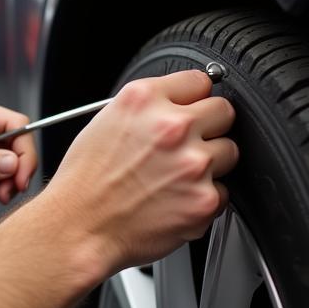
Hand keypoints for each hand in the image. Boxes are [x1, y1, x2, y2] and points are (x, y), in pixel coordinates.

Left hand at [0, 93, 37, 217]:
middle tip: (7, 192)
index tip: (20, 178)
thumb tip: (13, 162)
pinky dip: (3, 185)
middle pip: (19, 141)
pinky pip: (7, 169)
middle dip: (17, 169)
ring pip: (16, 157)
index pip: (15, 123)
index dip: (23, 151)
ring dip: (11, 181)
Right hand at [44, 71, 237, 275]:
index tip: (192, 108)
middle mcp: (172, 127)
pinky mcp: (204, 199)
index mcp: (145, 100)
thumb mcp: (106, 120)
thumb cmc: (86, 180)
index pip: (199, 80)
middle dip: (210, 126)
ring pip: (228, 151)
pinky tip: (175, 200)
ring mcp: (193, 164)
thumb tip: (181, 102)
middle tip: (187, 145)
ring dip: (210, 162)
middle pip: (223, 111)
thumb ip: (150, 105)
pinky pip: (223, 191)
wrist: (79, 227)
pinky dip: (204, 198)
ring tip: (177, 176)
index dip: (193, 98)